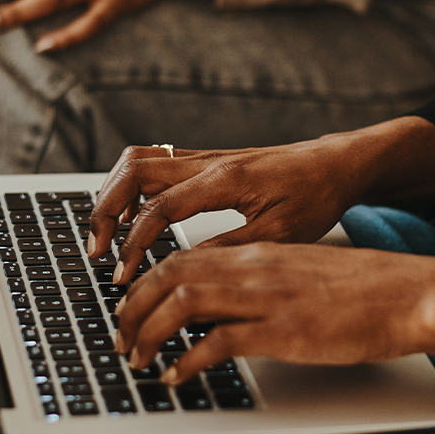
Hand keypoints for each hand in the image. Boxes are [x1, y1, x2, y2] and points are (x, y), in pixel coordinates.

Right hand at [86, 117, 434, 284]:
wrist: (336, 164)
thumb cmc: (316, 197)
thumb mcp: (280, 235)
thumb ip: (229, 250)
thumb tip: (184, 271)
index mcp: (225, 180)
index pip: (159, 209)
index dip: (134, 244)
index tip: (124, 275)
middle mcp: (208, 162)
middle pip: (133, 172)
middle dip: (106, 211)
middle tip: (98, 250)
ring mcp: (204, 158)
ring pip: (138, 161)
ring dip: (113, 194)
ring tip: (106, 234)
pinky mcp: (205, 161)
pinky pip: (153, 163)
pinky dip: (131, 187)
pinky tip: (132, 216)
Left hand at [111, 242, 434, 385]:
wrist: (408, 293)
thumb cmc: (362, 291)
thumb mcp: (300, 275)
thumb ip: (260, 284)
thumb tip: (224, 310)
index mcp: (258, 253)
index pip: (182, 258)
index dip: (145, 284)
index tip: (131, 309)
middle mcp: (254, 269)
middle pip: (170, 276)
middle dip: (133, 308)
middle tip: (121, 338)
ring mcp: (267, 298)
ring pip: (182, 303)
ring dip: (149, 332)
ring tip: (138, 358)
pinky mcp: (283, 330)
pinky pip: (217, 342)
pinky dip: (187, 361)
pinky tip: (177, 376)